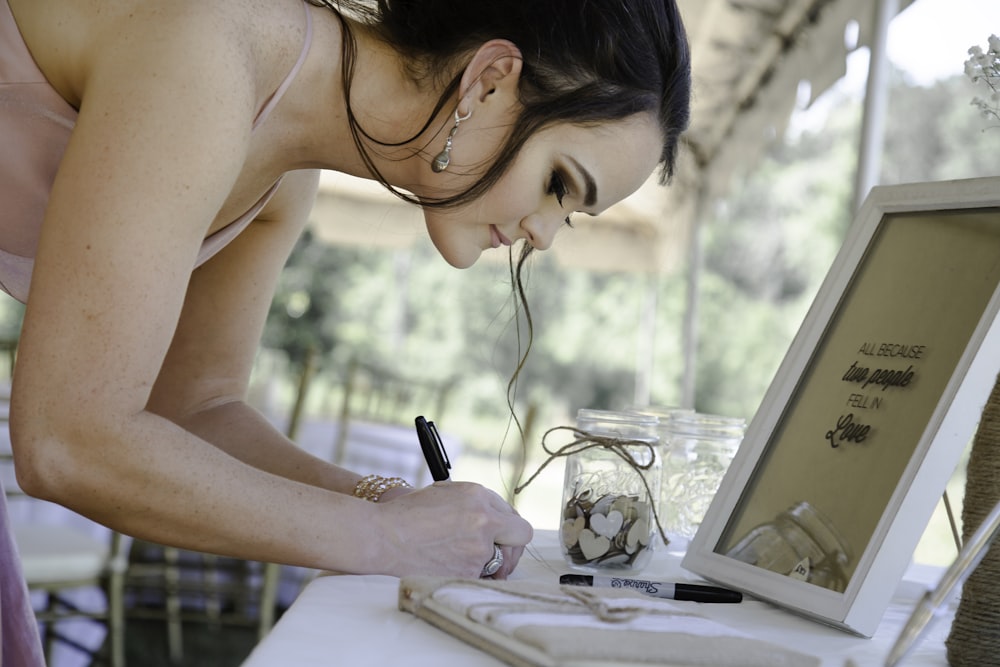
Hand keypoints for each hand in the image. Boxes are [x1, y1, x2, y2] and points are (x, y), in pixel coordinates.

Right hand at [375, 481, 532, 578]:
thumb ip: (475, 501)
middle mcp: (484, 520)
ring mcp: (478, 548)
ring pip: (502, 560)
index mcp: (478, 496)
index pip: (512, 513)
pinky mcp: (469, 572)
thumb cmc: (407, 514)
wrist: (383, 537)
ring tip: (466, 559)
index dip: (507, 525)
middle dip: (512, 546)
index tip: (500, 533)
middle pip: (521, 536)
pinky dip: (472, 575)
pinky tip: (452, 567)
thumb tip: (496, 513)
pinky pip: (483, 576)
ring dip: (491, 561)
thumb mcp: (445, 493)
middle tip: (500, 553)